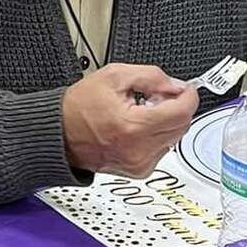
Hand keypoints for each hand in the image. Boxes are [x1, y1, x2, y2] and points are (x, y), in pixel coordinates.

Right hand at [61, 64, 198, 177]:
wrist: (59, 134)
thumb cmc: (78, 108)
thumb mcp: (114, 76)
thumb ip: (151, 77)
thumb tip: (174, 86)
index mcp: (134, 126)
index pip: (182, 112)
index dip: (187, 95)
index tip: (184, 88)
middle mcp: (139, 150)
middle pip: (182, 126)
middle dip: (175, 107)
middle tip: (157, 96)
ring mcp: (139, 164)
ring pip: (174, 138)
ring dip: (166, 122)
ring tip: (142, 111)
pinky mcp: (138, 171)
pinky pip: (162, 149)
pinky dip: (157, 136)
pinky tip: (138, 127)